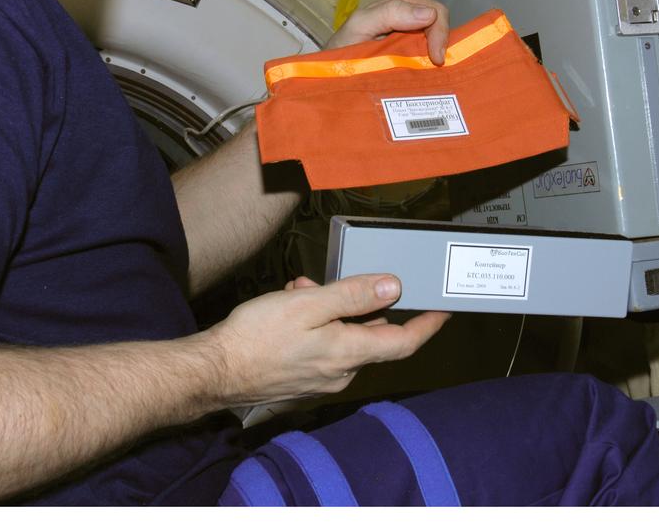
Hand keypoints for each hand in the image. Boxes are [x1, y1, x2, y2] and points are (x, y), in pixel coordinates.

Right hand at [205, 274, 448, 404]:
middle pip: (370, 335)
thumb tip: (392, 288)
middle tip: (335, 280)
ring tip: (300, 290)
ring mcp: (321, 379)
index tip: (444, 311)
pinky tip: (290, 307)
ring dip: (329, 310)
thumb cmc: (256, 338)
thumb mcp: (307, 305)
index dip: (427, 325)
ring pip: (342, 337)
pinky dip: (315, 324)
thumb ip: (353, 295)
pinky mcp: (302, 379)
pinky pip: (322, 347)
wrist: (215, 371)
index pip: (404, 341)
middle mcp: (341, 372)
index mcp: (349, 352)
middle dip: (359, 304)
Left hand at [326, 0, 449, 64]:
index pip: (432, 9)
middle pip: (438, 21)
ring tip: (434, 70)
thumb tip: (429, 13)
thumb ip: (389, 14)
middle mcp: (406, 18)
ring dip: (439, 51)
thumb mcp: (360, 26)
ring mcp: (409, 36)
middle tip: (436, 65)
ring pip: (437, 38)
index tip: (435, 58)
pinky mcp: (409, 55)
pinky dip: (433, 62)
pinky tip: (430, 73)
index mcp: (396, 6)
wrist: (329, 75)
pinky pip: (430, 53)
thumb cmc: (340, 50)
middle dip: (442, 40)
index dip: (438, 31)